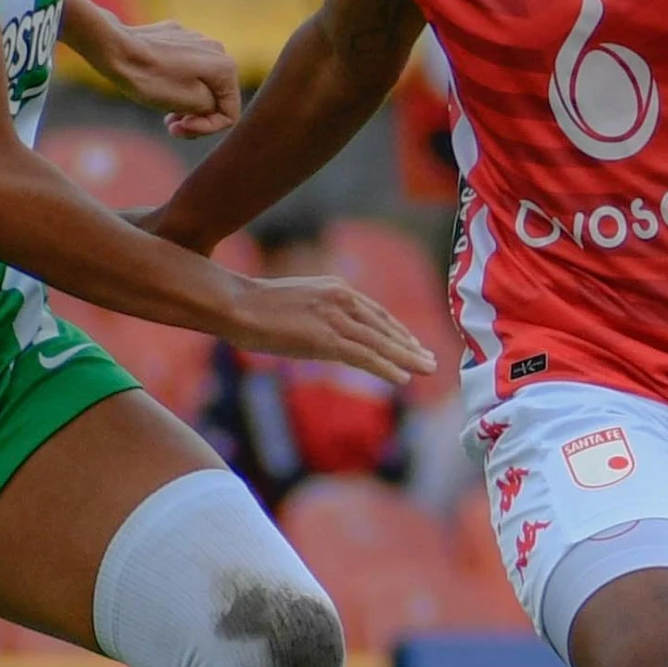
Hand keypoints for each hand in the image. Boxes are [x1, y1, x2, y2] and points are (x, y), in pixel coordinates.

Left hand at [100, 19, 241, 138]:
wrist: (116, 49)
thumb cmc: (151, 79)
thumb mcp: (190, 103)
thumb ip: (212, 109)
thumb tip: (213, 107)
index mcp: (225, 67)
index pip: (229, 112)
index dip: (208, 128)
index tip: (181, 128)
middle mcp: (216, 48)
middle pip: (216, 96)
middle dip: (196, 116)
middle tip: (171, 126)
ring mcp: (195, 39)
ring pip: (200, 82)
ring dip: (185, 103)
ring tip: (165, 113)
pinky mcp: (175, 35)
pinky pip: (184, 67)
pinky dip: (174, 82)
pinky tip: (155, 86)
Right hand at [224, 274, 436, 386]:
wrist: (236, 304)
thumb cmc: (256, 306)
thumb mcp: (298, 303)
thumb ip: (320, 314)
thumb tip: (329, 334)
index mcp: (336, 288)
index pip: (375, 312)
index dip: (396, 331)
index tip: (412, 344)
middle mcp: (341, 299)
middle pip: (383, 327)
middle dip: (409, 345)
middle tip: (430, 360)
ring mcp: (334, 318)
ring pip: (379, 342)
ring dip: (406, 358)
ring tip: (426, 370)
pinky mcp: (325, 338)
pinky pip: (363, 356)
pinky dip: (385, 367)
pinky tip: (402, 377)